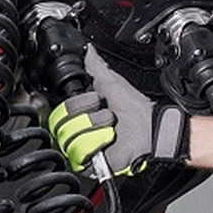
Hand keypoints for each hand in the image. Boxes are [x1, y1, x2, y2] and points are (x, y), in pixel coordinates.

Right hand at [48, 45, 189, 174]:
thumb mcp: (112, 83)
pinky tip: (108, 141)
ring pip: (71, 136)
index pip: (61, 107)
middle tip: (108, 115)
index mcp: (80, 111)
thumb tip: (87, 49)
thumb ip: (95, 66)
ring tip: (111, 129)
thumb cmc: (136, 110)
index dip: (80, 102)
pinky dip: (96, 145)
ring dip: (97, 128)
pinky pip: (78, 154)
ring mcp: (82, 146)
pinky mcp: (88, 163)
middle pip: (62, 121)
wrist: (151, 131)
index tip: (96, 99)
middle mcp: (78, 129)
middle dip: (90, 116)